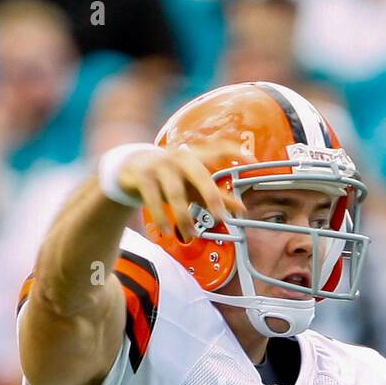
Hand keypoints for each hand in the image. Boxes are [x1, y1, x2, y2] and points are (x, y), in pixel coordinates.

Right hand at [116, 140, 246, 241]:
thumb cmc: (171, 178)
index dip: (237, 153)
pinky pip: (153, 198)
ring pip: (175, 192)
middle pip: (199, 173)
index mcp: (196, 158)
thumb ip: (217, 196)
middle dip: (211, 195)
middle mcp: (180, 158)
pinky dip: (160, 216)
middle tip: (221, 217)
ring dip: (183, 216)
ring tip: (190, 235)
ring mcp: (160, 165)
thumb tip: (242, 209)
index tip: (253, 163)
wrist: (132, 169)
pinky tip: (165, 231)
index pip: (220, 149)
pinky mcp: (143, 176)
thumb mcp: (194, 187)